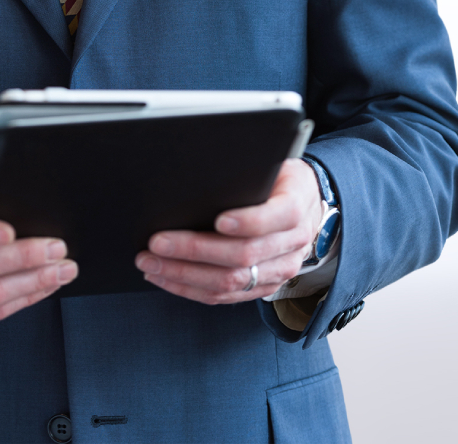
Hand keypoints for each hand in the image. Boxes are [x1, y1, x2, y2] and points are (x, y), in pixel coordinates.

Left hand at [136, 159, 322, 303]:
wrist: (306, 204)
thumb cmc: (279, 179)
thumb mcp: (273, 163)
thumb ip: (246, 171)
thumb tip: (197, 172)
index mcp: (297, 206)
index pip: (277, 217)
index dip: (248, 221)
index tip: (218, 220)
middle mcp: (293, 244)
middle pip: (243, 255)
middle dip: (195, 250)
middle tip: (157, 243)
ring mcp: (280, 270)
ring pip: (231, 282)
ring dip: (185, 275)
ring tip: (151, 263)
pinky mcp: (264, 287)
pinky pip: (225, 295)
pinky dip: (191, 289)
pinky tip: (165, 277)